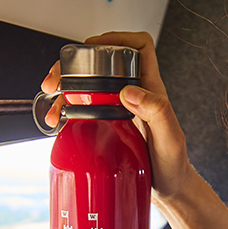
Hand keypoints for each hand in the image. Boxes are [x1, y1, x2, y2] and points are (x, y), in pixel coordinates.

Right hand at [40, 31, 197, 201]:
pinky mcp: (107, 127)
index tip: (92, 46)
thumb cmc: (174, 164)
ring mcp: (118, 111)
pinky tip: (58, 124)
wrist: (169, 190)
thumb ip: (157, 111)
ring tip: (53, 111)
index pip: (139, 48)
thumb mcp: (170, 138)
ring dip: (63, 93)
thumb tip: (129, 91)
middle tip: (55, 81)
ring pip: (86, 88)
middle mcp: (132, 95)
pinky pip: (82, 111)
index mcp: (150, 89)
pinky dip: (66, 113)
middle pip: (101, 65)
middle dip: (72, 68)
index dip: (117, 38)